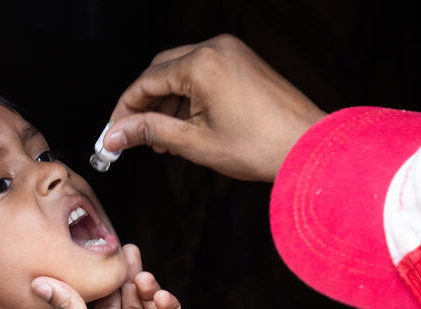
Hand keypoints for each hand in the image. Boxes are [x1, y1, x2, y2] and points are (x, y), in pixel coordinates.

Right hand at [104, 34, 324, 181]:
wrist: (307, 146)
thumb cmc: (260, 145)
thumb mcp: (193, 143)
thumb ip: (149, 132)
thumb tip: (116, 135)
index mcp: (201, 64)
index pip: (145, 82)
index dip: (124, 110)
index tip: (113, 133)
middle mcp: (216, 49)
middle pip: (161, 72)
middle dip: (144, 105)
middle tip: (133, 136)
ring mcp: (232, 53)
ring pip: (181, 73)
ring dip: (167, 103)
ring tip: (164, 140)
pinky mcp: (243, 62)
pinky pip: (203, 73)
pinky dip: (189, 97)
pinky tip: (186, 125)